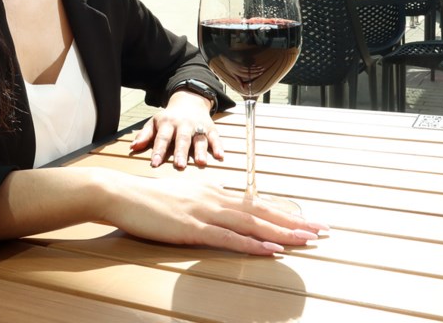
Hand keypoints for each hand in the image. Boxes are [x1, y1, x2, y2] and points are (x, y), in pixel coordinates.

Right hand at [100, 172, 329, 255]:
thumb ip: (203, 205)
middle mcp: (215, 198)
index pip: (255, 203)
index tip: (305, 221)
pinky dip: (254, 244)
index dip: (282, 213)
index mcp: (213, 191)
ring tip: (307, 240)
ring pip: (252, 224)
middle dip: (294, 222)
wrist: (121, 194)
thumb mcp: (182, 198)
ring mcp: (205, 212)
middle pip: (262, 211)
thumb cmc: (147, 200)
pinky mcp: (192, 228)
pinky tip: (271, 250)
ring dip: (282, 232)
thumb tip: (220, 215)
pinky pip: (230, 238)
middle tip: (321, 230)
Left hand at [129, 92, 224, 168]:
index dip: (158, 151)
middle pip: (182, 139)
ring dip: (201, 151)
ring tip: (201, 163)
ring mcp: (198, 126)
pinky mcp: (210, 128)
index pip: (162, 138)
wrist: (189, 100)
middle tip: (180, 166)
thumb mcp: (154, 122)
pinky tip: (220, 156)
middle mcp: (183, 124)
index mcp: (167, 123)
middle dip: (181, 152)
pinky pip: (215, 137)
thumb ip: (145, 135)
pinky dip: (218, 146)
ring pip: (199, 139)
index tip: (155, 164)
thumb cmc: (169, 117)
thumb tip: (132, 148)